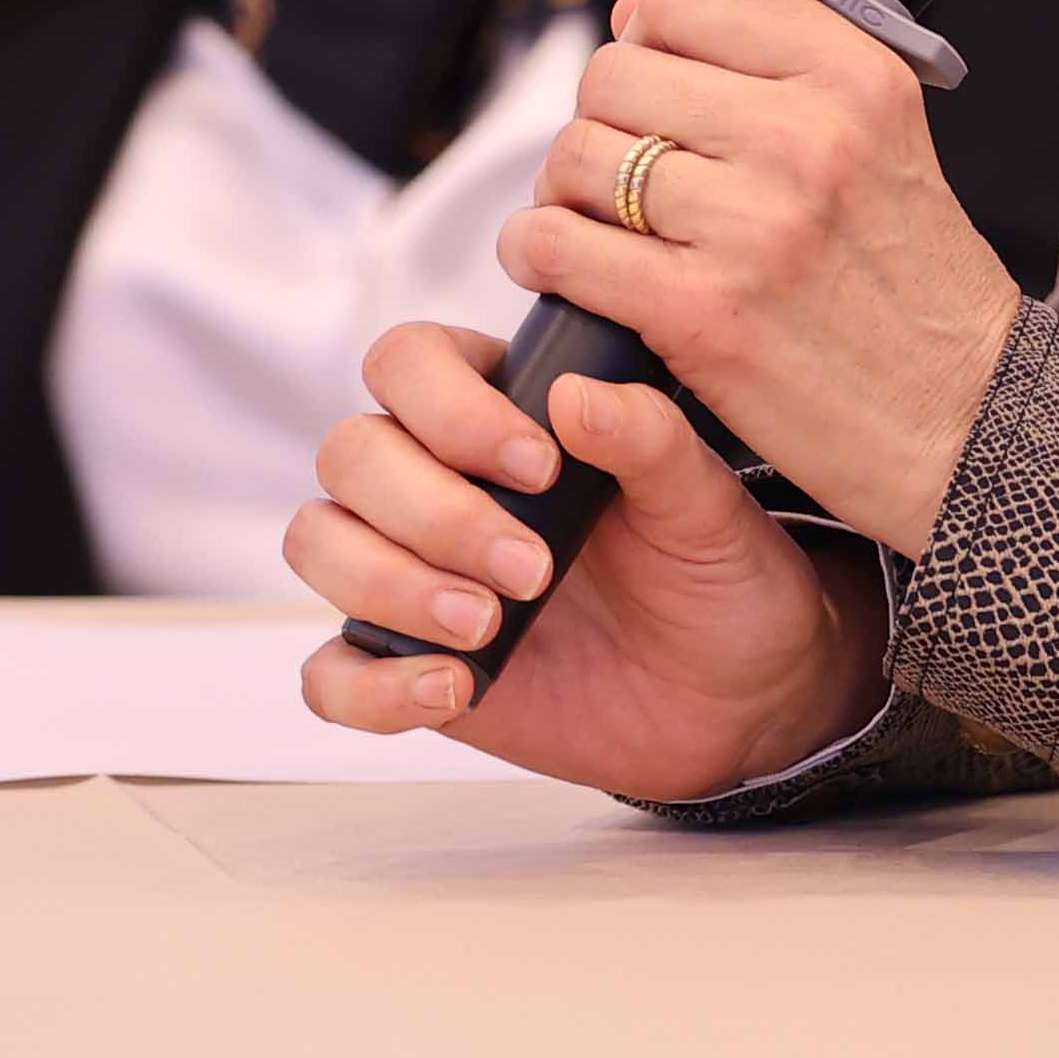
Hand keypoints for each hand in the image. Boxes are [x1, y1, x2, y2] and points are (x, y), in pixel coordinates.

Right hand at [290, 319, 889, 794]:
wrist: (741, 694)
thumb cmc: (718, 574)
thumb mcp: (707, 505)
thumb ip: (650, 440)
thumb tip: (573, 397)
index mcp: (502, 413)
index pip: (409, 363)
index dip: (450, 407)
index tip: (540, 466)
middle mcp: (438, 479)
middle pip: (350, 452)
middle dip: (431, 511)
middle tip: (532, 570)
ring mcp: (411, 572)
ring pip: (318, 543)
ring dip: (389, 583)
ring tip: (488, 627)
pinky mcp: (405, 665)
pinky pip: (329, 673)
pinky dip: (368, 685)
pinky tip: (453, 687)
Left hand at [508, 0, 1027, 553]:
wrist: (962, 418)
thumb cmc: (908, 280)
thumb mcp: (882, 137)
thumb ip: (773, 63)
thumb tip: (632, 8)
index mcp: (855, 74)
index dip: (650, 38)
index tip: (663, 88)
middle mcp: (807, 133)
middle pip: (615, 73)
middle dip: (604, 122)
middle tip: (626, 174)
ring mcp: (753, 223)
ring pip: (576, 156)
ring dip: (566, 193)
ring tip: (597, 225)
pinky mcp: (703, 311)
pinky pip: (558, 245)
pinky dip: (540, 254)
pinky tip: (565, 269)